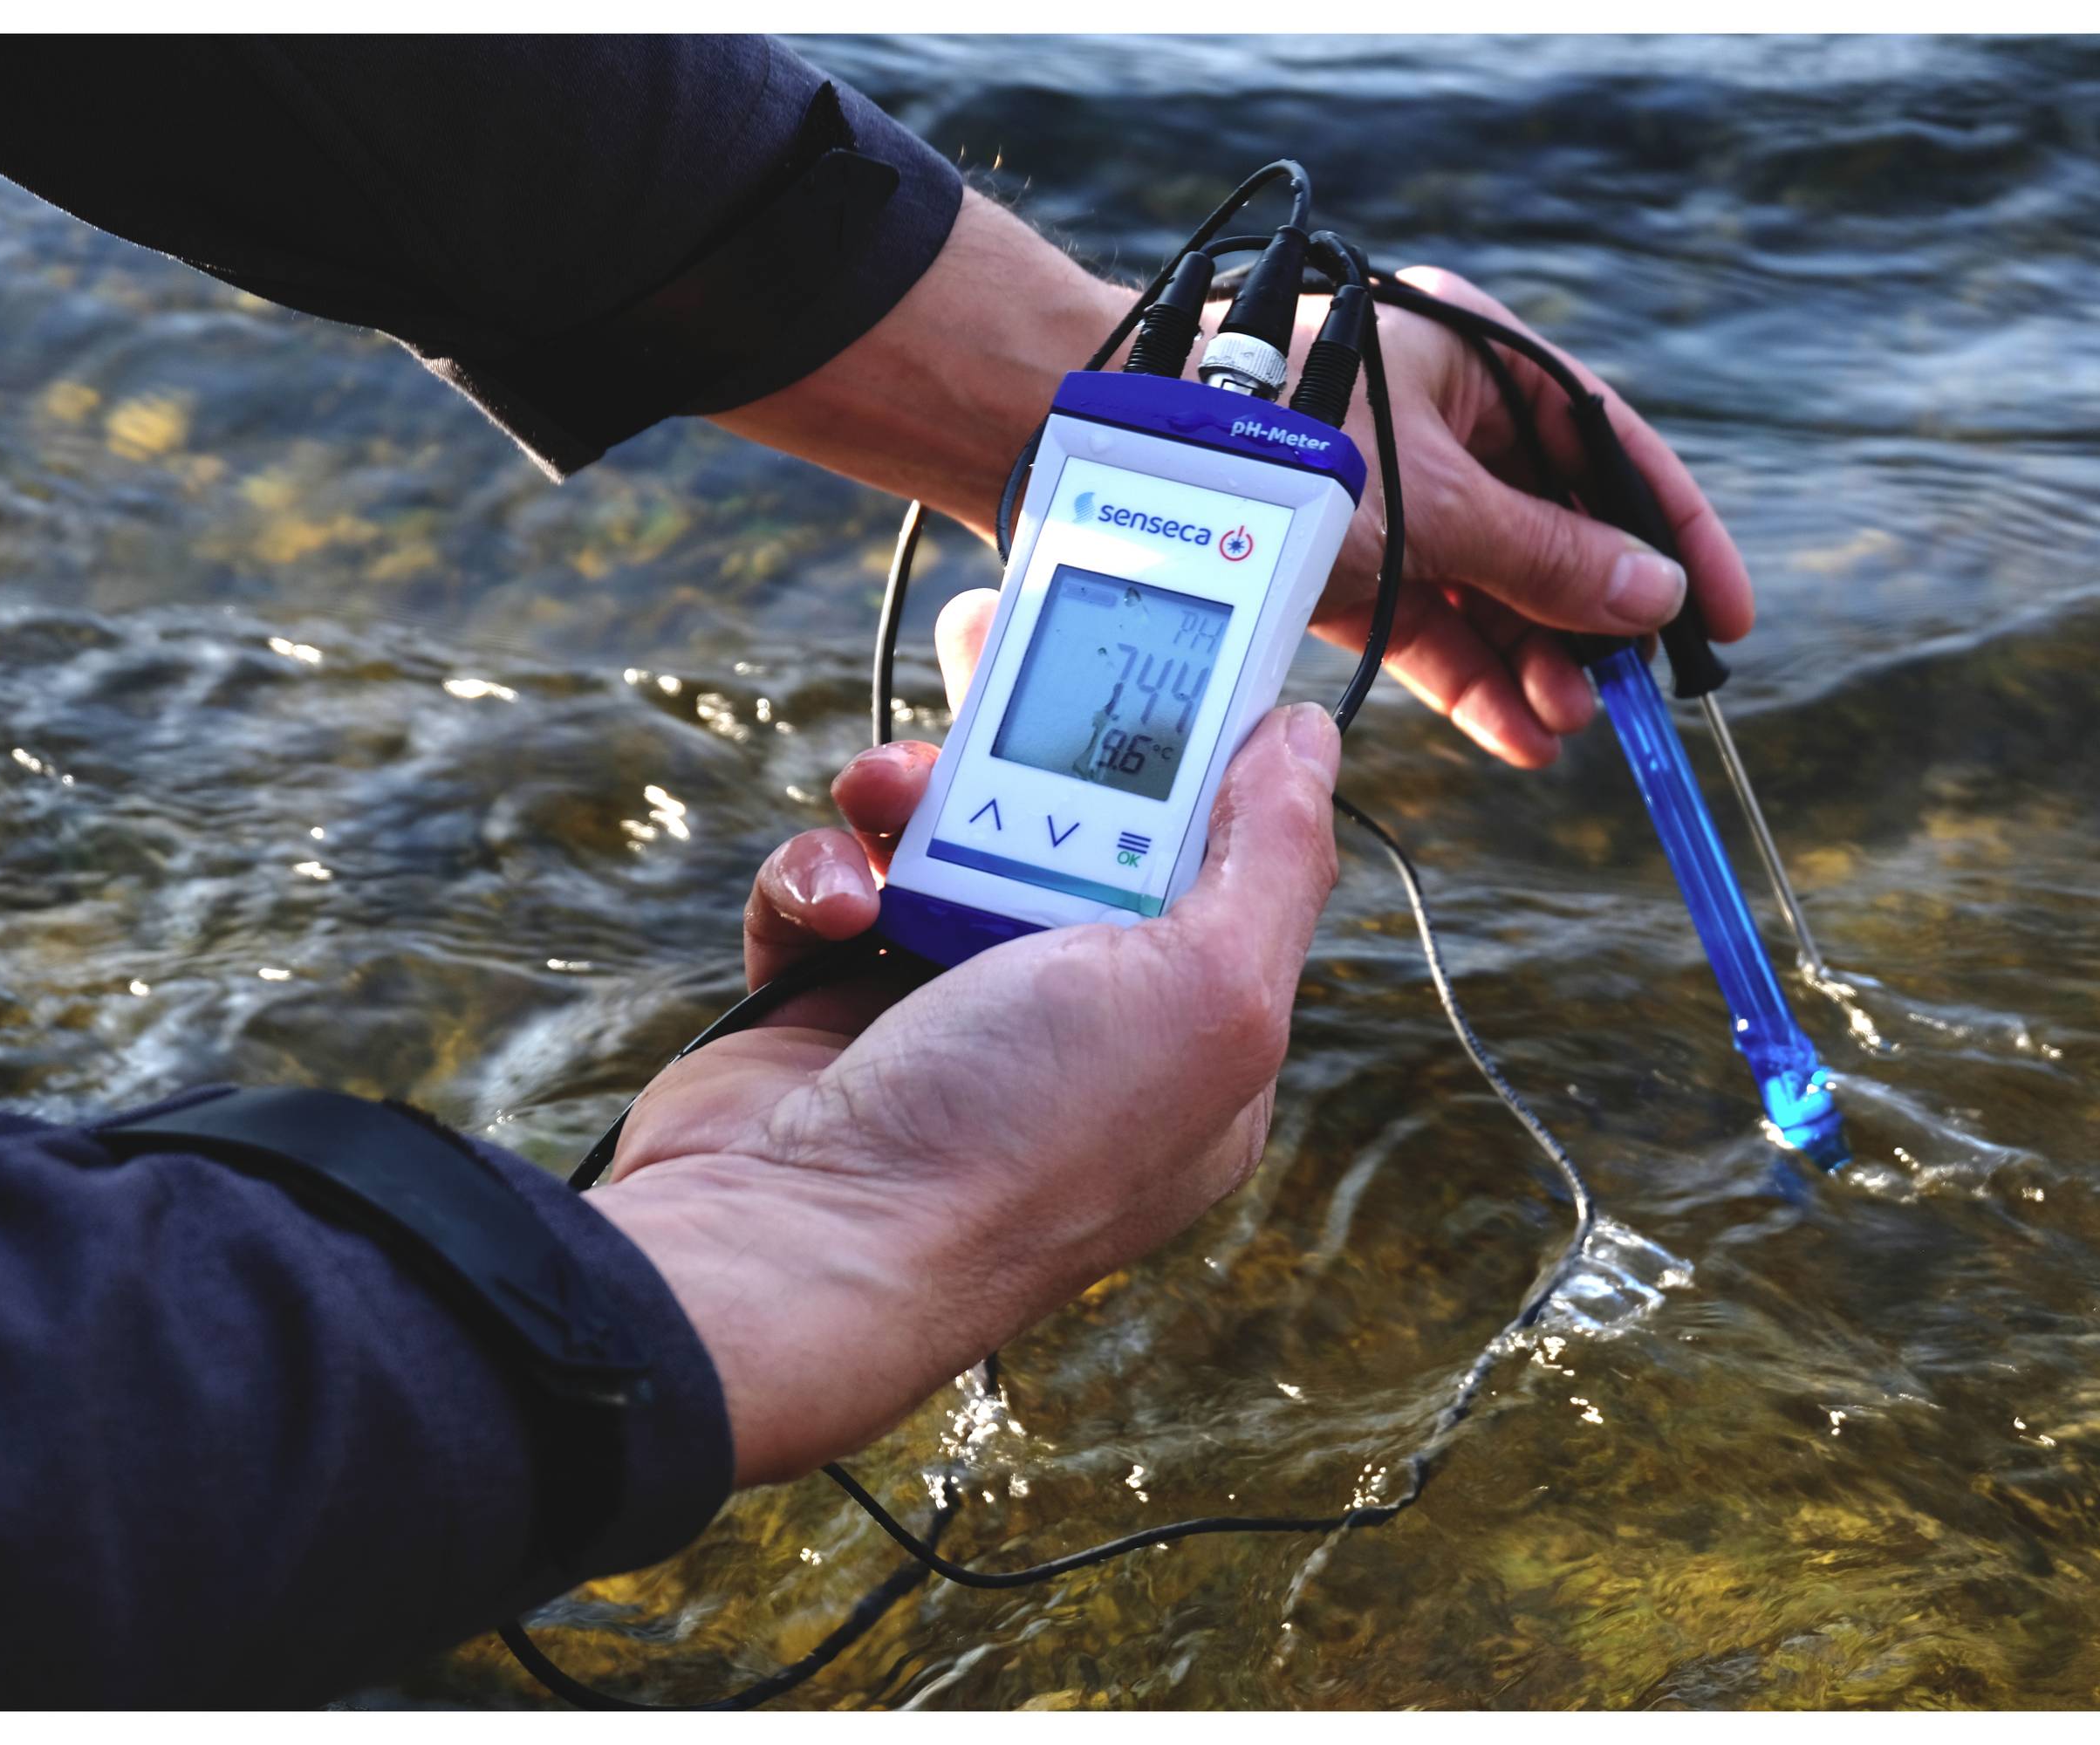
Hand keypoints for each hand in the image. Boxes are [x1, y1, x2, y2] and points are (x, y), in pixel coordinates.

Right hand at [586, 609, 1341, 1488]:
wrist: (793, 1249)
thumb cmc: (1015, 1138)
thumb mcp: (1204, 993)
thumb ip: (1271, 858)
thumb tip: (1307, 739)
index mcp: (1193, 1036)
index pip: (1218, 858)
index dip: (1192, 750)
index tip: (1159, 648)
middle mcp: (1079, 1029)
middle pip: (1074, 829)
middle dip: (1033, 736)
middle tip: (995, 635)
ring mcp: (949, 1022)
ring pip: (942, 841)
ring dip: (907, 794)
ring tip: (880, 793)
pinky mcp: (830, 1012)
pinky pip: (836, 893)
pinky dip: (821, 877)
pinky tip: (830, 904)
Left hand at [1295, 265, 1755, 768]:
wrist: (1139, 461)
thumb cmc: (1285, 440)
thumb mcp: (1438, 505)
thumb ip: (1550, 559)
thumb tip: (1656, 599)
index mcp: (1478, 360)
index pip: (1610, 446)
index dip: (1673, 534)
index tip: (1723, 619)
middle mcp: (1443, 419)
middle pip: (1553, 528)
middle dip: (1592, 620)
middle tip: (1629, 695)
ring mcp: (1395, 493)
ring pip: (1493, 585)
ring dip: (1535, 659)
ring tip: (1566, 724)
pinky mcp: (1348, 558)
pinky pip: (1431, 620)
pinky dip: (1472, 673)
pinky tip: (1516, 731)